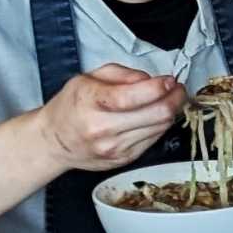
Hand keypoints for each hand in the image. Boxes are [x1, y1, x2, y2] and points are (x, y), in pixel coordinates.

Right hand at [36, 63, 186, 171]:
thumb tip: (151, 80)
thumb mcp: (88, 78)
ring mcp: (115, 148)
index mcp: (92, 103)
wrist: (54, 141)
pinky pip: (154, 140)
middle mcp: (103, 128)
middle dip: (175, 99)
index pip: (134, 96)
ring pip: (160, 128)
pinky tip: (154, 117)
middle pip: (156, 115)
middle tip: (178, 89)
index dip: (160, 87)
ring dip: (171, 112)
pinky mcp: (124, 159)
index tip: (169, 80)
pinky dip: (159, 126)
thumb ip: (122, 74)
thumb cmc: (71, 106)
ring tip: (169, 100)